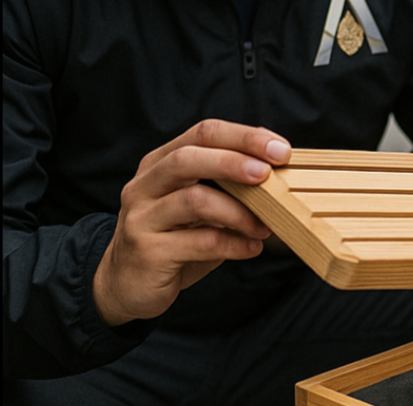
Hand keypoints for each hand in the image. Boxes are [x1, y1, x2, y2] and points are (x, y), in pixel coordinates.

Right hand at [92, 120, 291, 326]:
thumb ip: (226, 183)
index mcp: (160, 162)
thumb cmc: (173, 236)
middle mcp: (145, 185)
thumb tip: (278, 169)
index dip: (244, 137)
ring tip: (265, 226)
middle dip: (234, 162)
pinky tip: (252, 248)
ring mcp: (141, 218)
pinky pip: (199, 242)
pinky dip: (233, 244)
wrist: (126, 283)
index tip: (281, 150)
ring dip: (240, 212)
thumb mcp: (197, 203)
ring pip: (195, 200)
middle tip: (268, 174)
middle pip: (189, 159)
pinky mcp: (147, 252)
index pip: (203, 133)